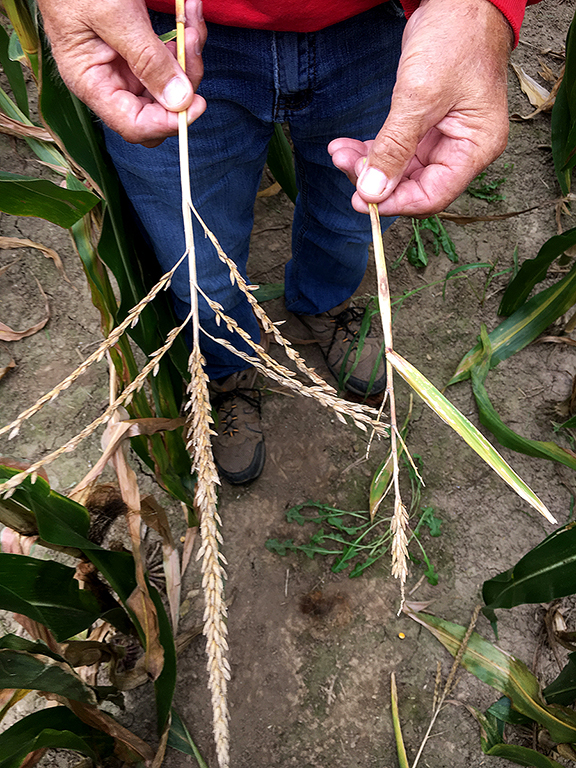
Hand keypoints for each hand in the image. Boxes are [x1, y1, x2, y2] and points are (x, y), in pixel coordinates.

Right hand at [38, 0, 206, 145]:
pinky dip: (184, 38)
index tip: (197, 101)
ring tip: (190, 15)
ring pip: (171, 84)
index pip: (134, 125)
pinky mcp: (139, 50)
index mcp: (92, 84)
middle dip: (185, 83)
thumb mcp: (114, 17)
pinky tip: (188, 12)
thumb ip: (147, 60)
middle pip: (159, 109)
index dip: (168, 121)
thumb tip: (179, 101)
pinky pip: (170, 58)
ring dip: (189, 53)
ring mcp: (126, 67)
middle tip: (192, 43)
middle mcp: (110, 82)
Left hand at [328, 0, 512, 215]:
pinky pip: (397, 149)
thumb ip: (395, 147)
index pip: (433, 195)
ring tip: (339, 151)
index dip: (395, 202)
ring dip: (368, 164)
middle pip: (415, 185)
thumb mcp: (419, 96)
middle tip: (343, 163)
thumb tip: (373, 191)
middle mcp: (463, 149)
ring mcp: (445, 138)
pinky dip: (373, 149)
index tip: (359, 199)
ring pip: (401, 169)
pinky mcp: (427, 125)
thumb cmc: (454, 37)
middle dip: (375, 179)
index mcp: (475, 148)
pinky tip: (347, 146)